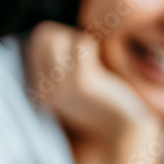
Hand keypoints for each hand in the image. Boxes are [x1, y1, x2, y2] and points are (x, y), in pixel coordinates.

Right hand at [27, 22, 163, 163]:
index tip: (77, 56)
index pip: (39, 39)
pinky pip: (81, 46)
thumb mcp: (73, 87)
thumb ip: (60, 64)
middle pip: (44, 35)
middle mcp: (46, 88)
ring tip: (92, 62)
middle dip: (66, 36)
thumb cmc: (103, 105)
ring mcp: (61, 85)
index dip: (60, 38)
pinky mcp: (82, 82)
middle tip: (86, 56)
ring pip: (59, 37)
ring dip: (79, 41)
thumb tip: (51, 32)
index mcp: (41, 89)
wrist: (124, 132)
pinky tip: (101, 67)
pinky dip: (92, 47)